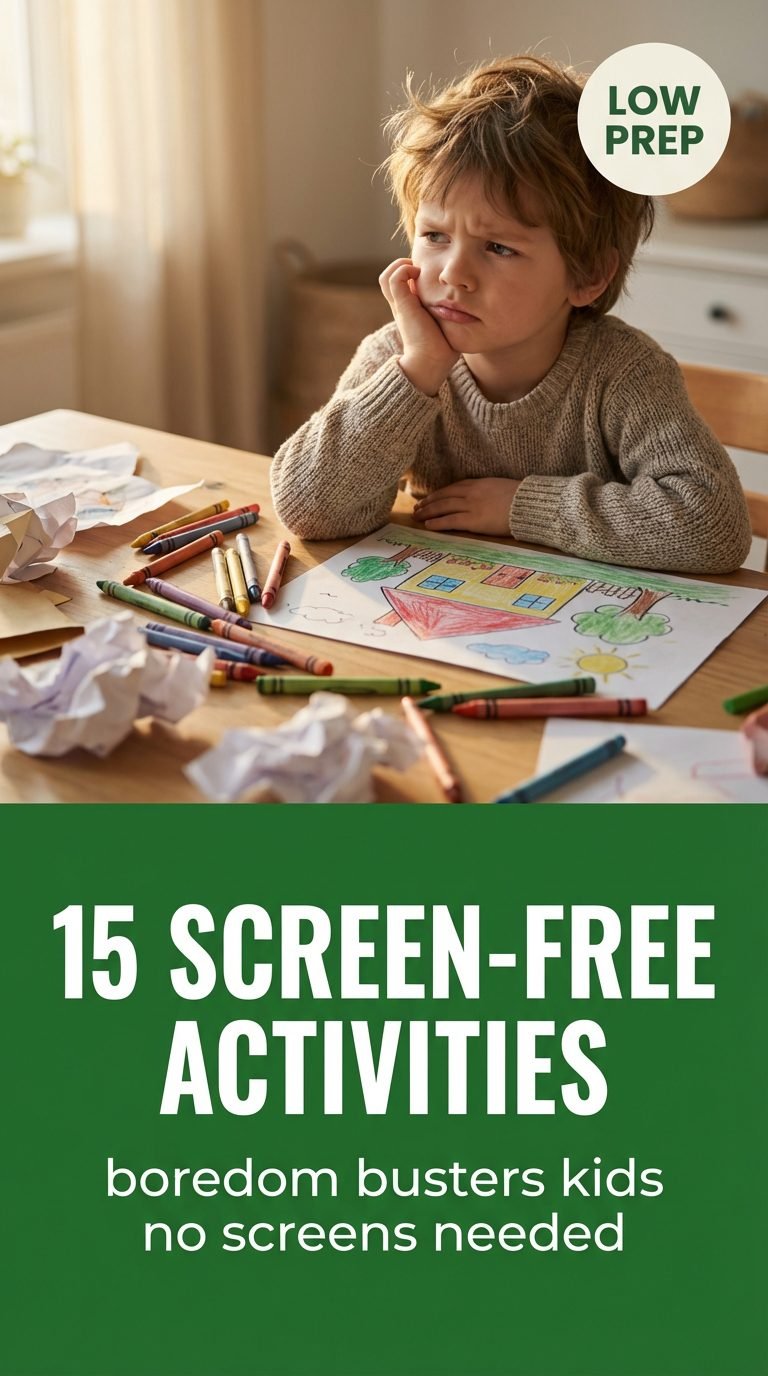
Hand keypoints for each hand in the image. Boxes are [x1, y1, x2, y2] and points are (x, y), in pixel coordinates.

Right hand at [379, 258, 458, 394]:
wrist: (430, 363)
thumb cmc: (444, 349)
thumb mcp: (448, 325)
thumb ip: (452, 313)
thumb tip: (473, 307)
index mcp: (410, 310)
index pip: (402, 284)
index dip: (413, 274)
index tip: (432, 273)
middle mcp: (402, 306)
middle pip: (390, 278)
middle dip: (405, 266)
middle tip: (424, 269)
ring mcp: (400, 305)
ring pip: (387, 276)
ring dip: (401, 266)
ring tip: (418, 270)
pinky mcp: (402, 304)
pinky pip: (394, 278)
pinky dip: (403, 269)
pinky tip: (419, 274)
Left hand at [413, 478, 521, 534]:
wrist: (530, 504)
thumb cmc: (523, 498)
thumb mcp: (504, 488)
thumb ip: (490, 491)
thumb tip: (488, 498)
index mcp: (480, 483)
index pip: (454, 487)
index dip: (440, 493)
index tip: (430, 497)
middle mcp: (472, 493)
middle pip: (445, 496)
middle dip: (429, 502)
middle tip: (418, 507)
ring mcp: (471, 506)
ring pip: (444, 507)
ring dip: (428, 511)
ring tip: (417, 516)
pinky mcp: (473, 520)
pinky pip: (451, 521)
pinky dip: (438, 522)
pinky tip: (428, 525)